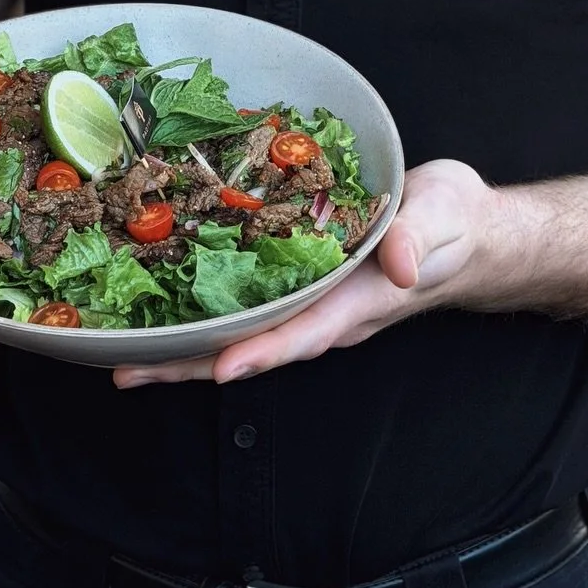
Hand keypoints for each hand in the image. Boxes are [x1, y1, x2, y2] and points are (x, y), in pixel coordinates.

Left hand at [111, 159, 497, 388]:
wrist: (464, 230)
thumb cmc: (455, 222)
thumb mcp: (444, 215)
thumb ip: (421, 237)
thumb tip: (402, 264)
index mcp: (360, 300)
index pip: (305, 333)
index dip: (261, 351)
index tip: (217, 369)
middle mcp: (329, 312)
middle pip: (255, 348)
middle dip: (192, 365)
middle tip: (126, 371)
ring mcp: (316, 305)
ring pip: (244, 334)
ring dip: (186, 349)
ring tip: (124, 357)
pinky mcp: (306, 287)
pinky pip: (251, 309)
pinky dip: (208, 316)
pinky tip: (168, 311)